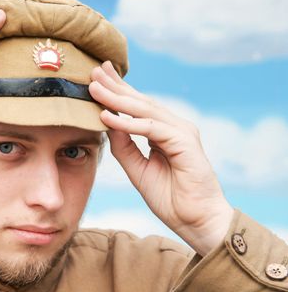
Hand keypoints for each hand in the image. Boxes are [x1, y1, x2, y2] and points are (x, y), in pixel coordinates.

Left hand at [89, 61, 233, 255]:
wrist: (196, 221)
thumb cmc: (170, 198)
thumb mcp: (137, 169)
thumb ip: (124, 146)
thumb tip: (107, 123)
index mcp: (163, 132)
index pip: (137, 107)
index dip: (117, 91)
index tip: (97, 78)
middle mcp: (174, 127)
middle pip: (140, 101)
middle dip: (116, 86)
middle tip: (94, 70)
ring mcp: (182, 132)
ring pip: (145, 110)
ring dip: (118, 98)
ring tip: (95, 88)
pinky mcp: (185, 143)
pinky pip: (151, 129)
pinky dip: (128, 123)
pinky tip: (108, 117)